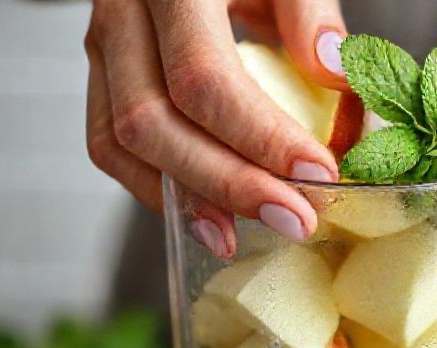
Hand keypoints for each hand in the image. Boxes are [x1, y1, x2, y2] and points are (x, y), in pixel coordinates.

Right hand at [85, 0, 348, 257]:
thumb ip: (307, 8)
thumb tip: (334, 69)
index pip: (204, 77)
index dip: (261, 136)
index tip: (319, 174)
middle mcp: (121, 16)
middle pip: (154, 121)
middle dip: (228, 183)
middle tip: (294, 219)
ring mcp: (102, 46)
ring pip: (121, 141)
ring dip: (185, 198)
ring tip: (240, 236)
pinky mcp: (101, 73)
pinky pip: (108, 144)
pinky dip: (155, 187)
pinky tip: (203, 215)